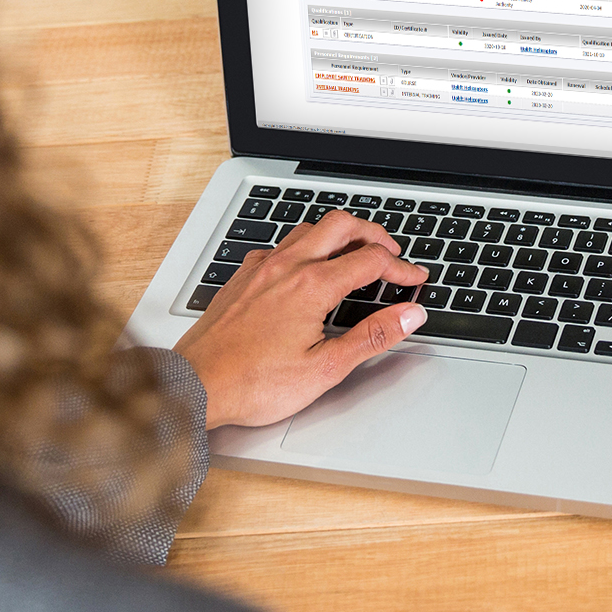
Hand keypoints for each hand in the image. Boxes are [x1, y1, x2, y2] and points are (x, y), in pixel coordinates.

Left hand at [175, 209, 428, 427]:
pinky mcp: (242, 278)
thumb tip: (409, 316)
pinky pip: (279, 246)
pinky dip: (304, 246)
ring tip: (355, 253)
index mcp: (311, 286)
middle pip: (341, 225)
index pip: (371, 261)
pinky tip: (305, 267)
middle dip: (374, 234)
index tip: (415, 279)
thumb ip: (372, 337)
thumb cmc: (253, 384)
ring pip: (308, 229)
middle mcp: (286, 267)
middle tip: (392, 252)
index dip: (401, 268)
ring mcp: (261, 269)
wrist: (196, 385)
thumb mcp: (325, 368)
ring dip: (338, 234)